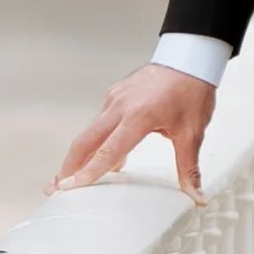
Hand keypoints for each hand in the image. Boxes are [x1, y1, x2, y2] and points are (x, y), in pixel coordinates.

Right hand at [55, 64, 215, 198]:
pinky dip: (97, 139)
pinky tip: (104, 154)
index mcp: (139, 117)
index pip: (108, 151)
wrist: (190, 56)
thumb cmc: (192, 90)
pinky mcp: (116, 93)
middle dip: (69, 165)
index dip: (88, 172)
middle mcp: (120, 106)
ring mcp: (115, 98)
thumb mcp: (193, 132)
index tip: (70, 186)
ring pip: (91, 130)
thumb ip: (189, 168)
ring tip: (75, 175)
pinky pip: (101, 120)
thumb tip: (196, 196)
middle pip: (85, 140)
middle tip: (57, 187)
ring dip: (82, 153)